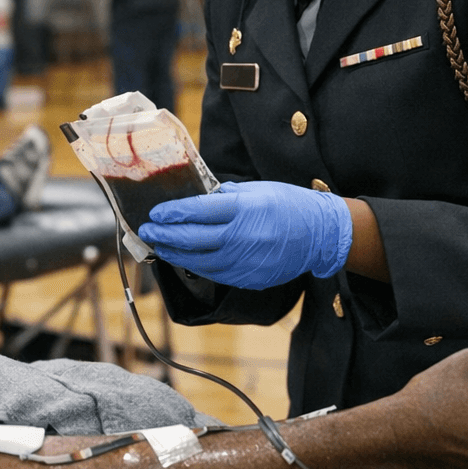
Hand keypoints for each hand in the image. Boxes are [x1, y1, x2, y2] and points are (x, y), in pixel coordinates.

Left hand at [138, 181, 352, 288]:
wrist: (321, 235)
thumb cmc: (288, 205)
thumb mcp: (257, 190)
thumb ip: (225, 197)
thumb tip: (196, 200)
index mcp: (244, 210)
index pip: (197, 211)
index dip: (172, 213)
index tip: (155, 213)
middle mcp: (242, 237)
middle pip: (192, 239)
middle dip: (165, 235)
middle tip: (146, 231)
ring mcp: (246, 261)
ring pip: (199, 262)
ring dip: (175, 254)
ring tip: (160, 247)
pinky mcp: (249, 278)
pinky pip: (215, 274)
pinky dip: (196, 267)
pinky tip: (185, 259)